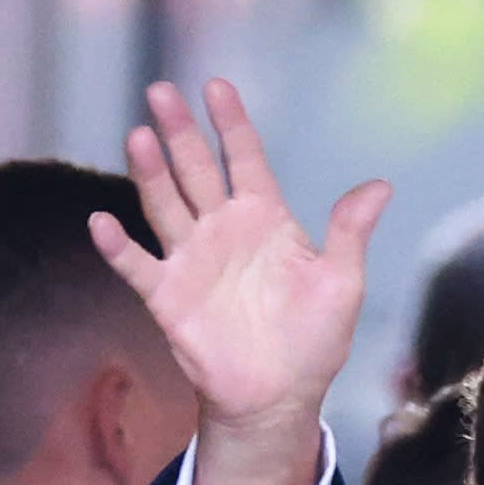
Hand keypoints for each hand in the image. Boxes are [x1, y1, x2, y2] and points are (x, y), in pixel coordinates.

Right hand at [90, 78, 390, 484]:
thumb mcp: (342, 284)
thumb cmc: (314, 342)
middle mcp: (223, 231)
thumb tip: (381, 186)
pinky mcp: (168, 297)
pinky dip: (118, 247)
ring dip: (150, 173)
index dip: (232, 124)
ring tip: (139, 137)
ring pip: (164, 204)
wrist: (280, 398)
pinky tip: (102, 222)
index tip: (216, 86)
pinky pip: (138, 266)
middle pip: (195, 169)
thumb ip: (350, 233)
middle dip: (180, 132)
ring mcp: (192, 260)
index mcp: (266, 220)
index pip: (245, 159)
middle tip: (162, 91)